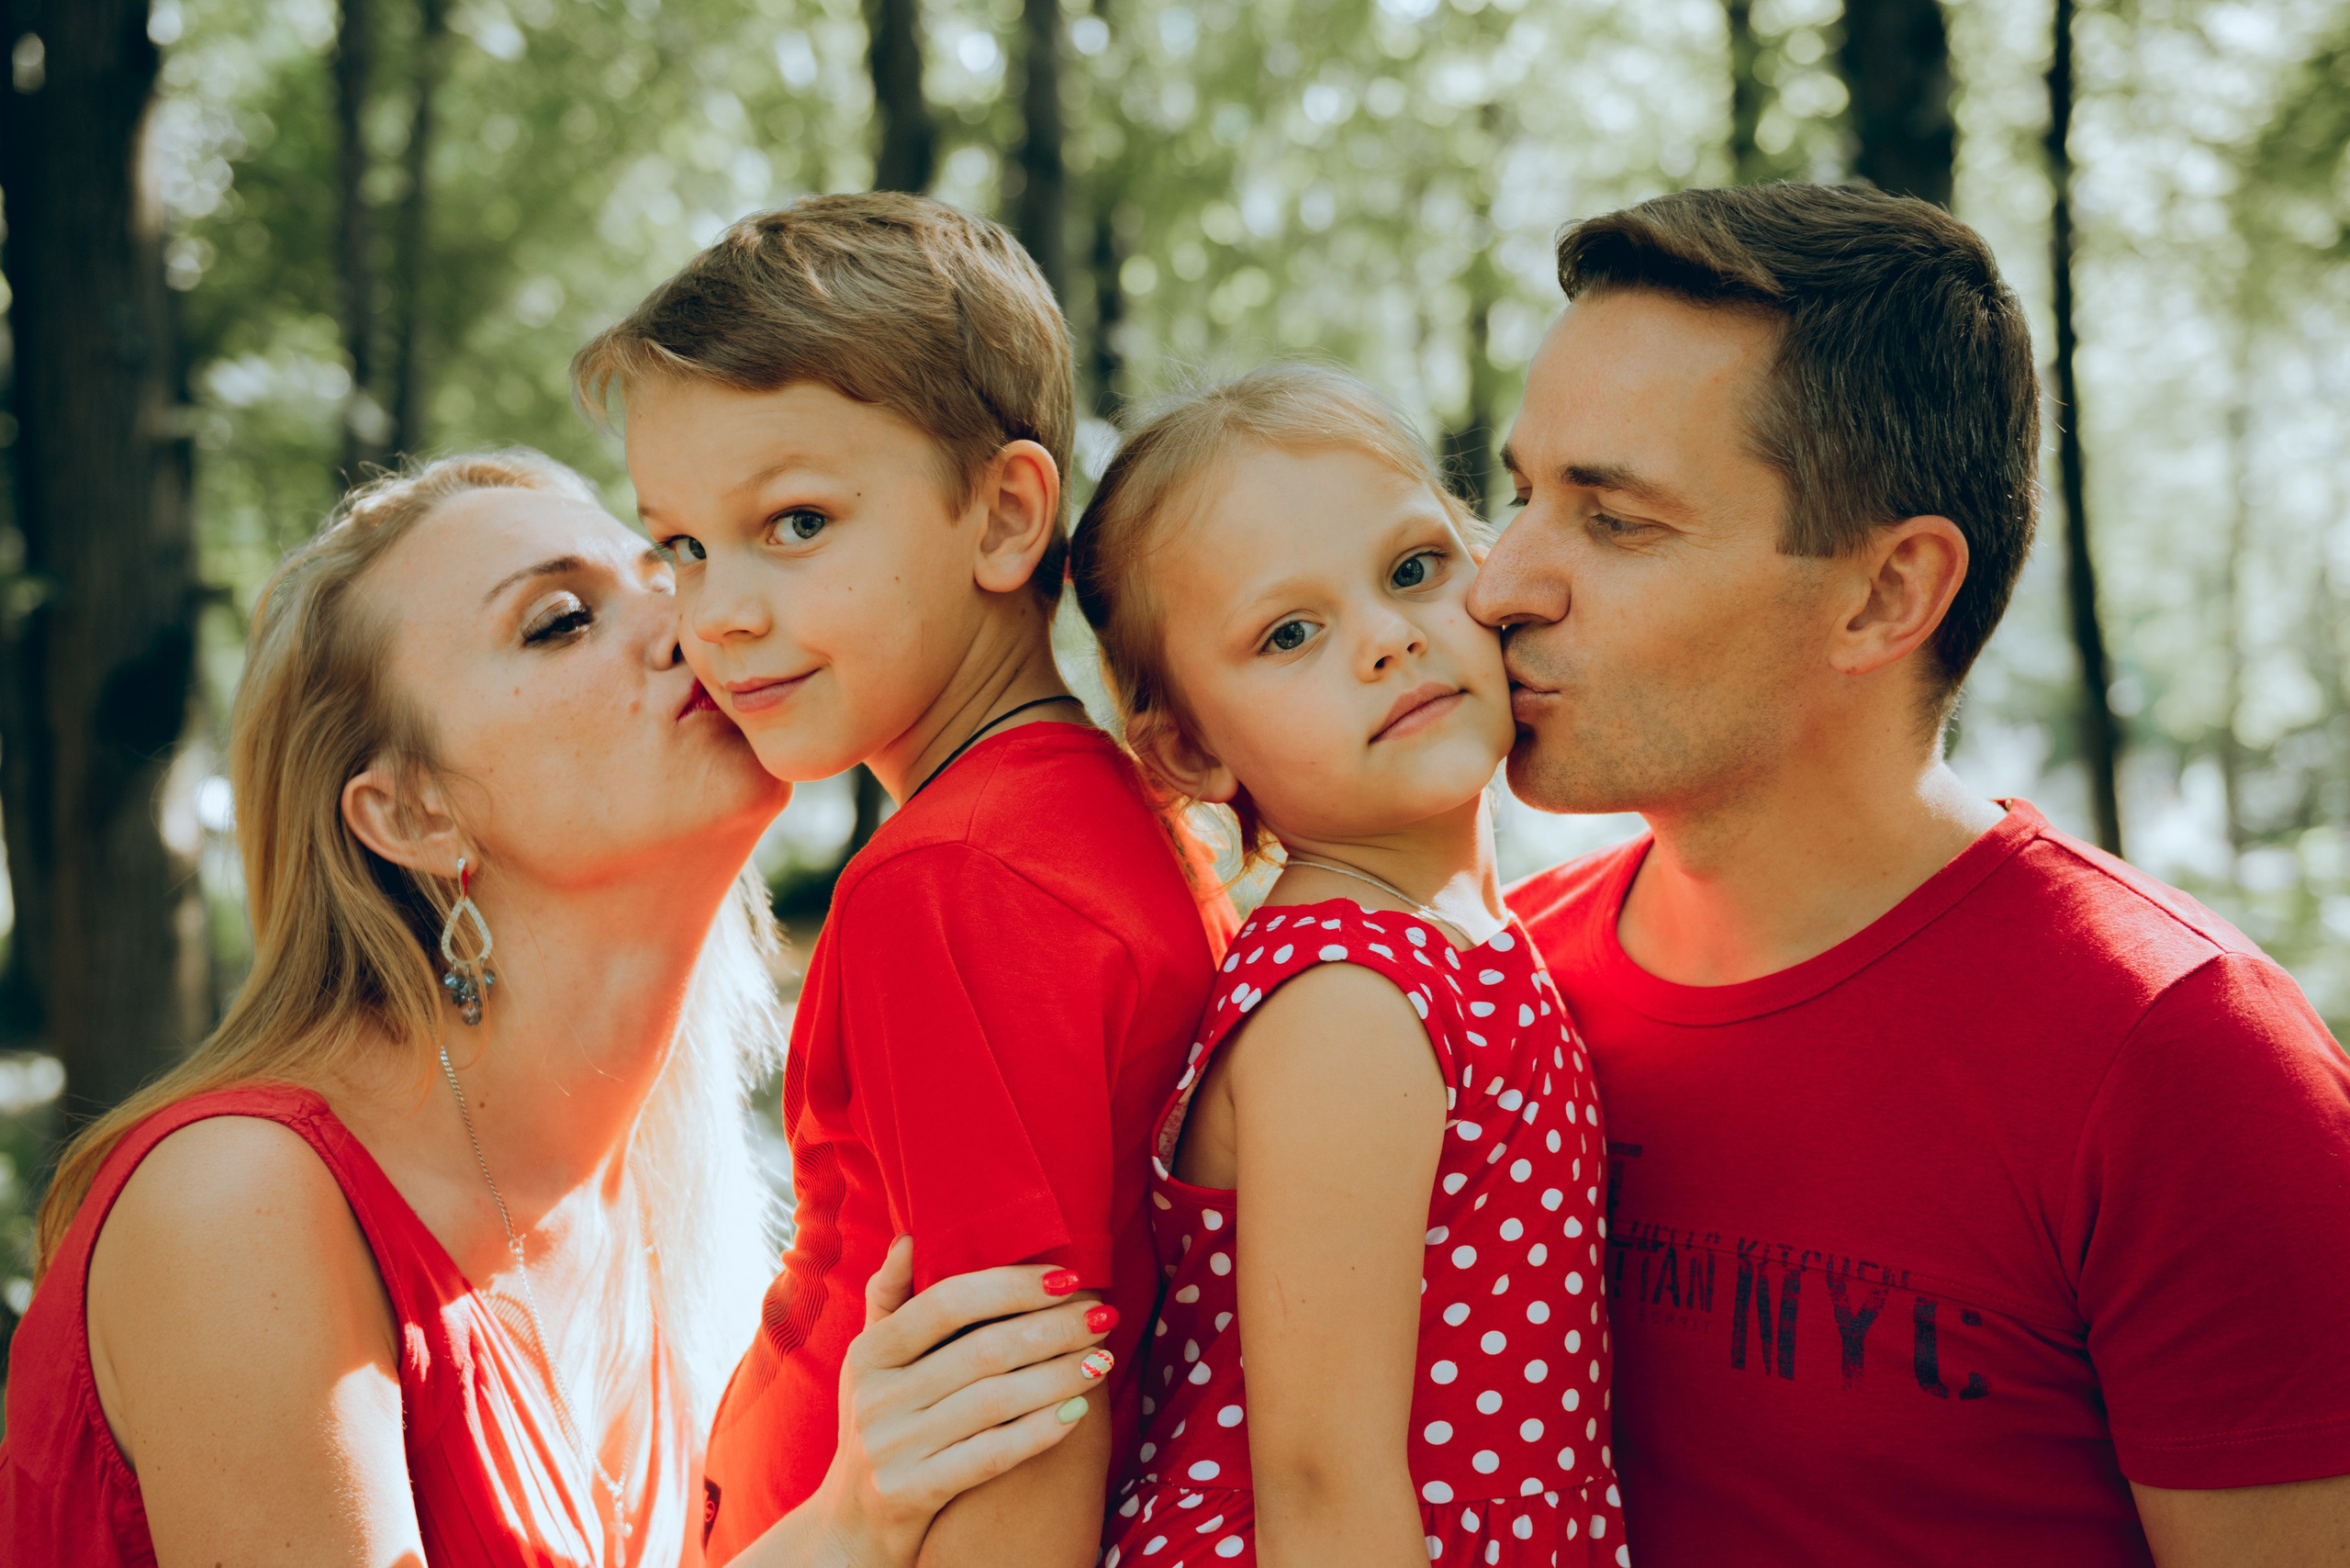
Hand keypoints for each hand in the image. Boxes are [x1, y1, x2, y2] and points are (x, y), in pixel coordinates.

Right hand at [804, 1238, 1115, 1566]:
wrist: (850, 1526)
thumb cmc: (880, 1425)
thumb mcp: (868, 1362)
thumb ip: (889, 1299)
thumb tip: (911, 1238)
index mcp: (868, 1353)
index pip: (948, 1302)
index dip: (1012, 1286)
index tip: (1069, 1279)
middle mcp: (875, 1397)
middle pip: (983, 1349)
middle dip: (1054, 1328)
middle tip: (1103, 1316)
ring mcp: (892, 1448)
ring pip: (996, 1400)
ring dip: (1060, 1375)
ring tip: (1103, 1359)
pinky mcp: (911, 1494)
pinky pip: (991, 1455)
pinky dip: (1039, 1430)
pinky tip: (1078, 1412)